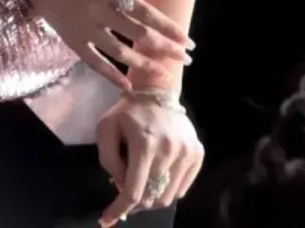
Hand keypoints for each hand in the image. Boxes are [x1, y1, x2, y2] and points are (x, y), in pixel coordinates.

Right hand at [24, 0, 191, 89]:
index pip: (146, 12)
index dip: (168, 28)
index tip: (187, 40)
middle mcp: (100, 12)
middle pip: (138, 35)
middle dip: (165, 48)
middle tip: (185, 59)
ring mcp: (86, 29)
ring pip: (119, 52)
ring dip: (144, 64)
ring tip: (164, 73)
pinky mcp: (73, 41)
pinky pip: (94, 62)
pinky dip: (111, 76)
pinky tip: (127, 86)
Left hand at [97, 96, 203, 225]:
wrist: (158, 90)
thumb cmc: (128, 111)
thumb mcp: (106, 127)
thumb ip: (108, 159)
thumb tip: (121, 185)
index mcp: (145, 143)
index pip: (133, 191)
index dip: (119, 210)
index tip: (107, 221)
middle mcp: (169, 149)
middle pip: (151, 198)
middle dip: (135, 201)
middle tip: (127, 191)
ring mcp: (186, 151)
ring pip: (167, 197)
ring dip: (152, 196)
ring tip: (143, 180)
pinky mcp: (197, 152)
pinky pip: (182, 188)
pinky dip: (167, 189)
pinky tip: (158, 174)